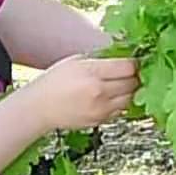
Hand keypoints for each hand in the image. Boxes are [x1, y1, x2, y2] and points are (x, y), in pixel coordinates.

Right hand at [22, 55, 139, 131]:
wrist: (40, 108)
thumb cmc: (55, 81)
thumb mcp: (76, 60)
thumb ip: (100, 58)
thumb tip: (123, 53)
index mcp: (92, 72)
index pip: (128, 67)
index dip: (134, 63)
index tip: (133, 60)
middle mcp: (99, 92)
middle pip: (133, 83)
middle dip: (135, 76)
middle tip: (130, 72)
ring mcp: (101, 109)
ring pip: (130, 98)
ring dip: (130, 90)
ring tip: (123, 83)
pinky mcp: (100, 121)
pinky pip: (121, 110)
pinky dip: (121, 103)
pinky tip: (113, 96)